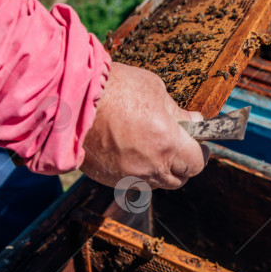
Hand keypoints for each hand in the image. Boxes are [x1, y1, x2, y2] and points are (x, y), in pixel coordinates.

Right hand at [81, 63, 209, 189]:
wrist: (71, 99)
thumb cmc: (116, 88)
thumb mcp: (155, 90)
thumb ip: (177, 112)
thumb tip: (194, 121)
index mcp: (168, 144)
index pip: (196, 163)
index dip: (199, 152)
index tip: (197, 142)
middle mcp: (151, 167)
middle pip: (178, 180)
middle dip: (181, 164)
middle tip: (177, 146)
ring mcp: (128, 176)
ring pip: (155, 183)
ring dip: (159, 169)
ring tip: (151, 147)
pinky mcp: (108, 178)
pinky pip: (131, 181)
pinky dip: (136, 171)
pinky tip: (129, 150)